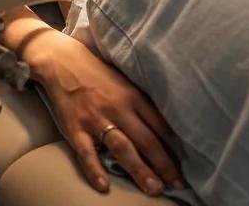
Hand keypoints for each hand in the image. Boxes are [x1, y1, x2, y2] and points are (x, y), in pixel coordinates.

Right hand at [25, 30, 183, 196]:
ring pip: (122, 147)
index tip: (186, 167)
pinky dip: (94, 169)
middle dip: (164, 165)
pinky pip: (86, 151)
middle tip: (177, 185)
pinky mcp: (75, 126)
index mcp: (132, 96)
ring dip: (139, 169)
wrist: (62, 60)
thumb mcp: (125, 83)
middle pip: (145, 139)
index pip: (159, 125)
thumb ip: (142, 106)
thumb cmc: (98, 73)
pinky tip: (104, 185)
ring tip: (154, 188)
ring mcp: (95, 118)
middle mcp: (117, 107)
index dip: (174, 148)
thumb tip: (165, 133)